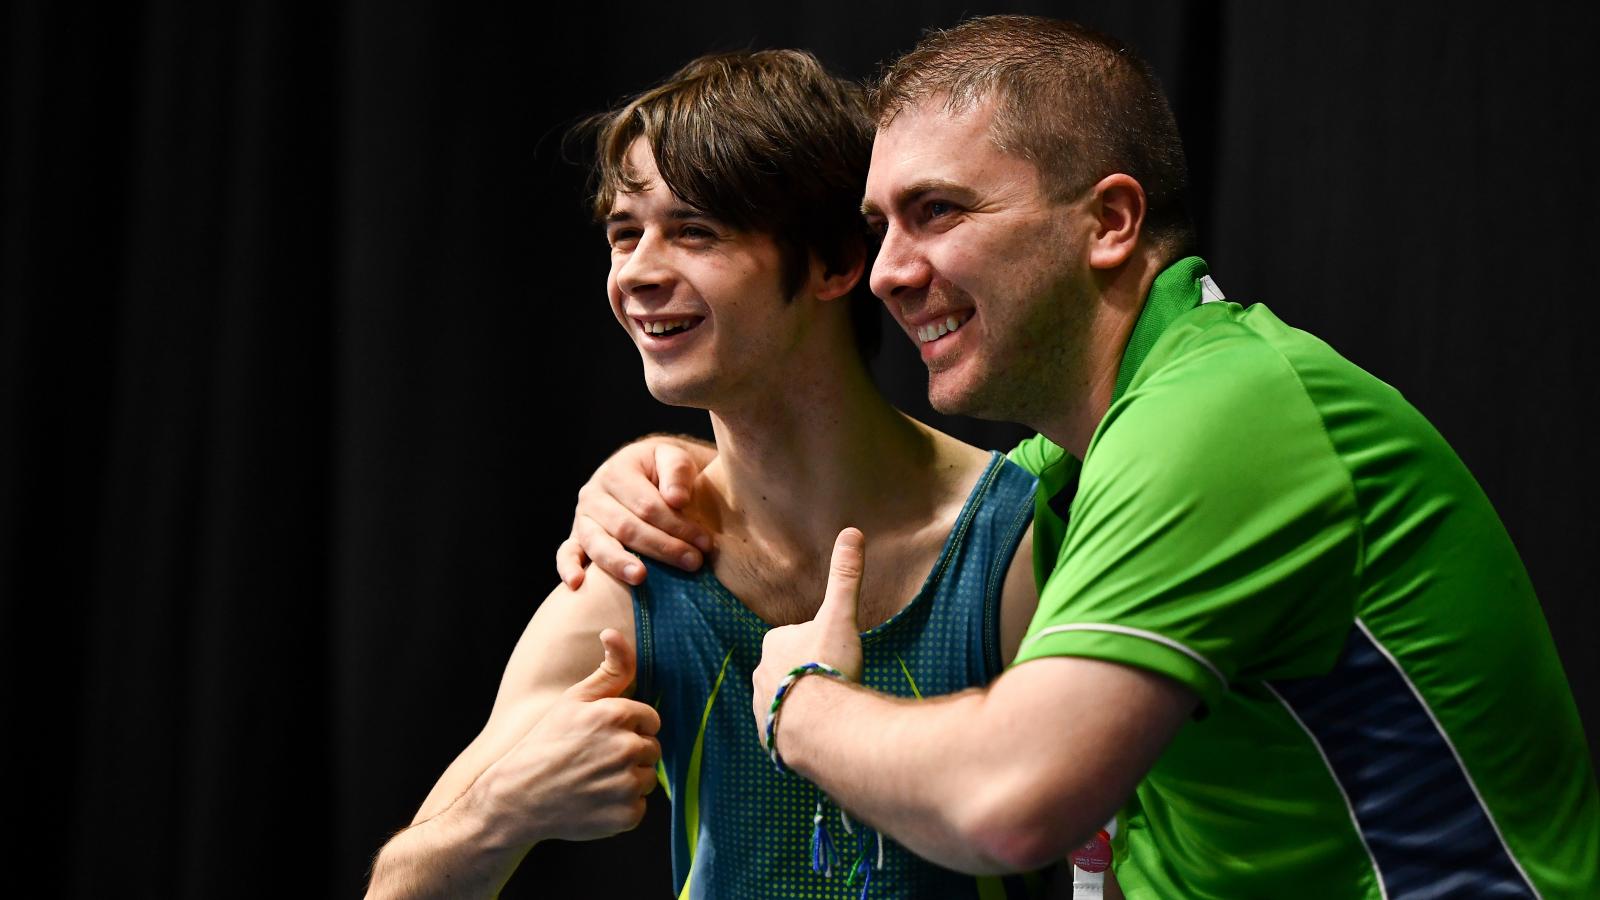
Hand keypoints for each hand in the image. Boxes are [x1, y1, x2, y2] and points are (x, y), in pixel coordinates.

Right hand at [469, 630, 661, 844]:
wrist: (518, 798)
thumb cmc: (546, 743)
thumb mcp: (574, 700)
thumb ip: (608, 669)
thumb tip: (613, 632)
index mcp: (617, 715)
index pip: (650, 720)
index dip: (630, 728)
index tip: (604, 736)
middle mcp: (626, 748)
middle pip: (652, 749)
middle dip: (630, 753)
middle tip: (596, 760)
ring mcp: (627, 783)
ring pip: (647, 778)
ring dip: (628, 780)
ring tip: (594, 780)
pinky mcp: (626, 814)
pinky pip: (640, 807)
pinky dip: (622, 807)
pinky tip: (595, 801)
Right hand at [558, 437, 714, 588]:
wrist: (640, 472)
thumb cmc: (661, 469)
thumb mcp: (673, 458)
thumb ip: (677, 471)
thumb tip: (676, 499)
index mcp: (617, 472)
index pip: (647, 505)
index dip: (677, 526)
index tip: (705, 543)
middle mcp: (594, 494)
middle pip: (626, 527)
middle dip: (662, 547)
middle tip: (693, 563)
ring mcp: (583, 518)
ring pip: (598, 543)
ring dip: (619, 562)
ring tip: (641, 577)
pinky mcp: (576, 538)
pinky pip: (567, 553)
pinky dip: (569, 568)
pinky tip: (578, 584)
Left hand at [752, 528, 865, 734]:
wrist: (820, 728)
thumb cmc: (828, 668)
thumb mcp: (841, 617)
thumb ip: (845, 577)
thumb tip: (852, 531)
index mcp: (773, 642)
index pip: (796, 638)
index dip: (819, 645)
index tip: (836, 656)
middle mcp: (759, 673)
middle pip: (791, 668)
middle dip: (810, 675)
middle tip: (836, 683)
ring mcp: (762, 707)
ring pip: (787, 698)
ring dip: (805, 703)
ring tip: (831, 710)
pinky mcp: (769, 737)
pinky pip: (785, 728)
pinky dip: (800, 729)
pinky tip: (821, 731)